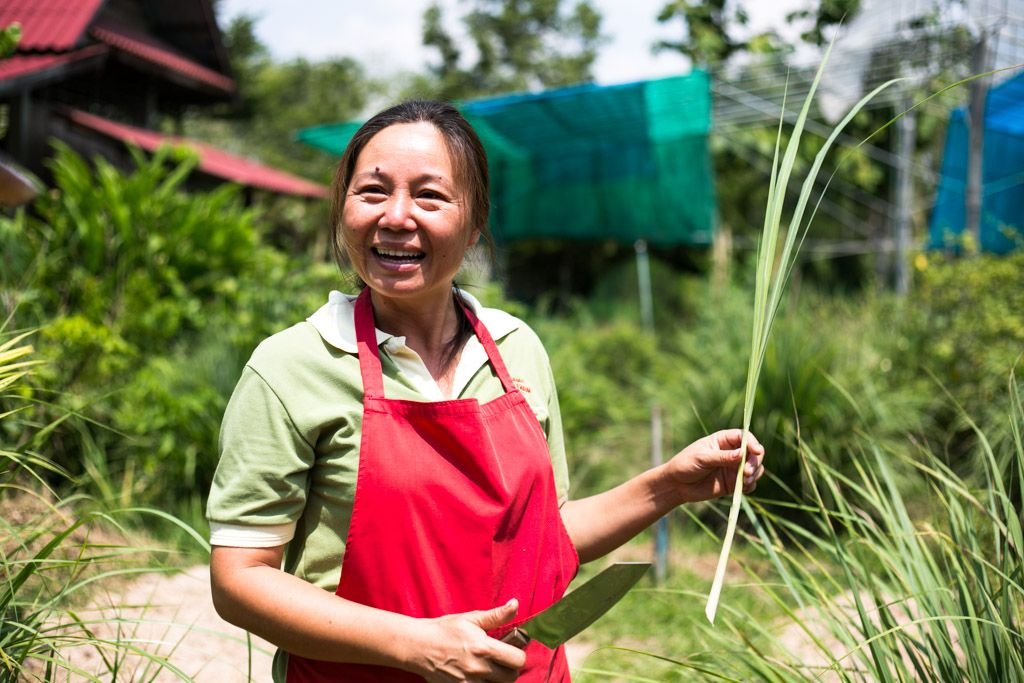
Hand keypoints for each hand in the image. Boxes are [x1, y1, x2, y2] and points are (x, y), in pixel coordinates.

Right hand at [405, 599, 526, 681]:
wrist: (418, 646)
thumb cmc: (444, 629)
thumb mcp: (471, 618)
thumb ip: (497, 615)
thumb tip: (516, 604)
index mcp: (484, 647)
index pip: (518, 660)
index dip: (518, 655)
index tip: (511, 650)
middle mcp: (478, 668)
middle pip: (511, 677)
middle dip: (509, 669)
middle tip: (501, 661)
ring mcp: (468, 682)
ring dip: (497, 679)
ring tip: (490, 669)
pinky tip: (478, 676)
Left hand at [666, 429, 764, 502]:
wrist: (677, 485)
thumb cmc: (686, 464)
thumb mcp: (702, 458)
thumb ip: (722, 457)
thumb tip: (743, 453)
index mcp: (723, 440)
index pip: (744, 437)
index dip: (753, 443)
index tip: (756, 451)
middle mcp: (732, 453)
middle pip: (754, 453)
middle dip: (754, 462)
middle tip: (747, 472)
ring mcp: (734, 468)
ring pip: (755, 468)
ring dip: (755, 474)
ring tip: (745, 481)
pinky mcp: (733, 483)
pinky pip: (750, 484)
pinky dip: (750, 485)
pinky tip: (743, 488)